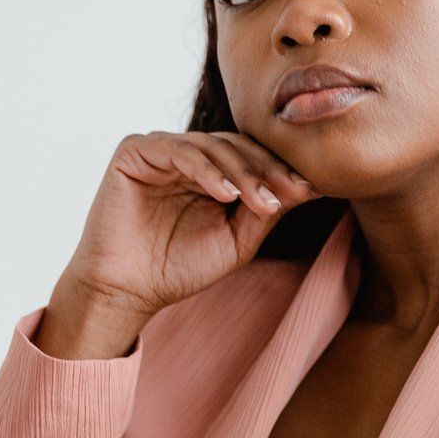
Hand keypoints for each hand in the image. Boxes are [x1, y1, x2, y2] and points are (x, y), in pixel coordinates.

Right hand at [60, 128, 323, 321]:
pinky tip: (227, 194)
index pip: (252, 157)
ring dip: (242, 172)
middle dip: (267, 170)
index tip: (312, 191)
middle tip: (292, 193)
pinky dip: (205, 170)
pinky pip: (177, 151)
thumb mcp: (237, 240)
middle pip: (237, 146)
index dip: (281, 171)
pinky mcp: (134, 152)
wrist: (126, 291)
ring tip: (262, 200)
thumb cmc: (177, 269)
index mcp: (209, 172)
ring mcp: (160, 150)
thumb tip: (311, 185)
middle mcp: (185, 156)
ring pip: (212, 146)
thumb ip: (266, 210)